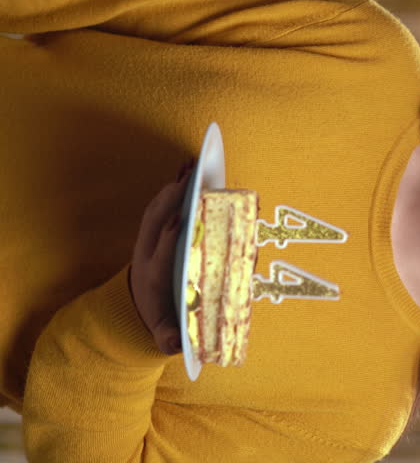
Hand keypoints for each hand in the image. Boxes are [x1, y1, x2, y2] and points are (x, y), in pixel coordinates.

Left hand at [129, 159, 195, 354]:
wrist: (138, 307)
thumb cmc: (161, 318)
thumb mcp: (163, 335)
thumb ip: (169, 340)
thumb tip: (178, 343)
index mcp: (152, 278)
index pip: (159, 254)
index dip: (168, 237)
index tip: (180, 220)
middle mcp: (147, 255)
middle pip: (156, 221)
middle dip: (172, 200)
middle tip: (191, 180)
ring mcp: (149, 241)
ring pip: (158, 208)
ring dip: (173, 187)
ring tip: (191, 166)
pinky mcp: (156, 232)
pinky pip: (163, 205)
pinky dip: (173, 187)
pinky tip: (188, 170)